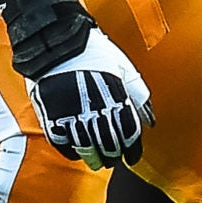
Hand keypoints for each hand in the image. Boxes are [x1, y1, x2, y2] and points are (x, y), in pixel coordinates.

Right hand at [28, 30, 153, 170]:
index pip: (130, 134)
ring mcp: (73, 114)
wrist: (57, 41)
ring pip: (86, 148)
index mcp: (117, 97)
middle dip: (113, 156)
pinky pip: (63, 143)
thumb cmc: (94, 52)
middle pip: (108, 145)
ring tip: (97, 161)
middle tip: (113, 160)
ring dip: (93, 158)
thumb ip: (137, 96)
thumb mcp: (123, 69)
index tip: (132, 158)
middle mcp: (96, 109)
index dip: (133, 150)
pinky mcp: (51, 115)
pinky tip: (76, 152)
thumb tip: (150, 121)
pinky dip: (71, 151)